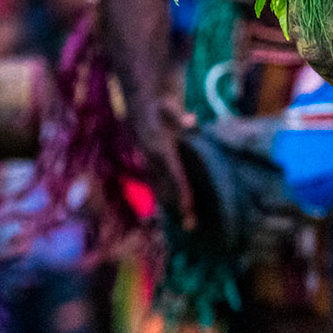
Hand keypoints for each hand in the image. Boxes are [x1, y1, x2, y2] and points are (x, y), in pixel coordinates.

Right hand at [131, 97, 196, 229]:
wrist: (141, 105)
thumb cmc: (160, 105)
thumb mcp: (168, 105)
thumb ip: (179, 115)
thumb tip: (191, 120)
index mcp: (158, 147)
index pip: (174, 174)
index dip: (182, 191)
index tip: (190, 208)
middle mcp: (151, 160)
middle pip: (166, 188)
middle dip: (178, 207)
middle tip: (191, 227)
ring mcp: (148, 164)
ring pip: (160, 189)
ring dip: (172, 207)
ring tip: (187, 225)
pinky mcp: (149, 165)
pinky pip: (157, 186)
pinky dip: (167, 198)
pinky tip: (176, 213)